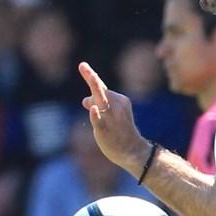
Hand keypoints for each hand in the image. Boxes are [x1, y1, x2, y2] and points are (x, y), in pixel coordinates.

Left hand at [79, 61, 148, 175]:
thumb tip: (85, 100)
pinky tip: (93, 108)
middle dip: (91, 78)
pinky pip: (99, 120)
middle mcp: (117, 106)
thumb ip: (99, 105)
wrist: (132, 151)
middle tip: (82, 65)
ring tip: (86, 79)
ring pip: (99, 101)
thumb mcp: (111, 115)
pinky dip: (96, 115)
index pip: (102, 88)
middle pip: (100, 91)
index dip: (91, 78)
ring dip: (93, 94)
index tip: (82, 65)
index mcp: (121, 100)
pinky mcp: (105, 130)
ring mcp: (111, 118)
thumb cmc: (120, 131)